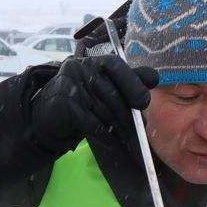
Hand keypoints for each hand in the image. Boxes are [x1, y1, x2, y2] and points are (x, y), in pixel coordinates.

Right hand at [30, 55, 159, 151]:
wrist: (52, 116)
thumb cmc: (86, 101)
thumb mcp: (109, 88)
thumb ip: (131, 81)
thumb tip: (154, 78)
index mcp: (97, 61)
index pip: (117, 66)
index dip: (133, 83)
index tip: (143, 103)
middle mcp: (82, 67)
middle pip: (112, 93)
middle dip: (128, 117)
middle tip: (140, 135)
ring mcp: (70, 83)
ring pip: (103, 110)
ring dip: (119, 130)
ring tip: (130, 144)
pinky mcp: (63, 102)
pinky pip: (91, 123)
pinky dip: (105, 136)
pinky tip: (113, 143)